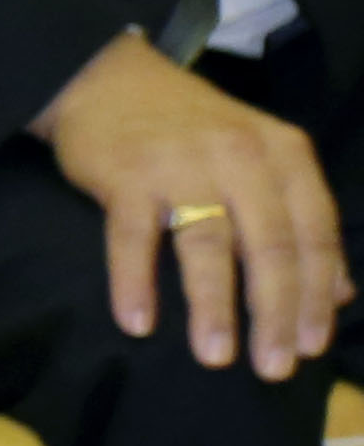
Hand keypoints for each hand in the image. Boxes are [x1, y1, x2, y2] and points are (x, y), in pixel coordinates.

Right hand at [40, 31, 346, 375]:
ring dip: (212, 306)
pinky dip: (134, 282)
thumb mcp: (261, 160)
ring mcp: (181, 163)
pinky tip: (137, 323)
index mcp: (284, 154)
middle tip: (272, 368)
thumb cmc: (191, 130)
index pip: (314, 234)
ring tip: (214, 356)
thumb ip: (301, 220)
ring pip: (207, 244)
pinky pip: (131, 237)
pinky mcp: (125, 173)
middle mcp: (240, 156)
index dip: (317, 295)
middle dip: (274, 313)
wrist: (106, 78)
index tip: (310, 347)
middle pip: (269, 245)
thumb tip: (340, 292)